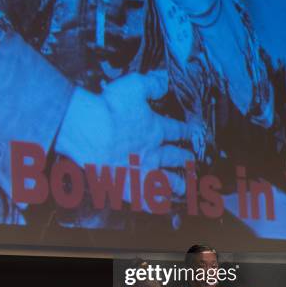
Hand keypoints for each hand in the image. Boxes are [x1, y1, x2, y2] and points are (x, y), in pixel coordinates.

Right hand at [56, 71, 196, 203]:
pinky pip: (145, 198)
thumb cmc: (109, 108)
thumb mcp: (133, 86)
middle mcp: (153, 152)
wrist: (90, 131)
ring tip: (185, 188)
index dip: (188, 131)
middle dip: (186, 158)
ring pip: (166, 181)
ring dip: (178, 184)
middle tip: (193, 161)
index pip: (178, 130)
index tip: (195, 133)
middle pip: (176, 157)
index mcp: (156, 129)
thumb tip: (164, 79)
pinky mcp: (127, 185)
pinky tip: (158, 207)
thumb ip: (152, 84)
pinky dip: (153, 203)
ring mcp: (141, 171)